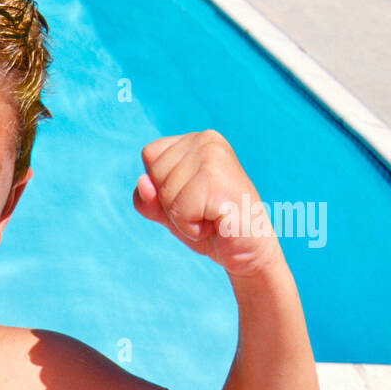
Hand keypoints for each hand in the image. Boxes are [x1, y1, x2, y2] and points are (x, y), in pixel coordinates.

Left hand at [132, 130, 282, 276]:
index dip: (160, 185)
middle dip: (170, 203)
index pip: (149, 154)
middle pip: (154, 173)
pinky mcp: (217, 180)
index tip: (191, 196)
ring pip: (165, 194)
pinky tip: (216, 222)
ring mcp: (214, 157)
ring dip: (182, 217)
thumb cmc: (209, 226)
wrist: (247, 250)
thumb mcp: (167, 212)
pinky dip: (192, 227)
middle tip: (203, 209)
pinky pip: (179, 211)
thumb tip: (143, 183)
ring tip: (210, 216)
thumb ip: (147, 198)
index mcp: (195, 139)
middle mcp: (207, 140)